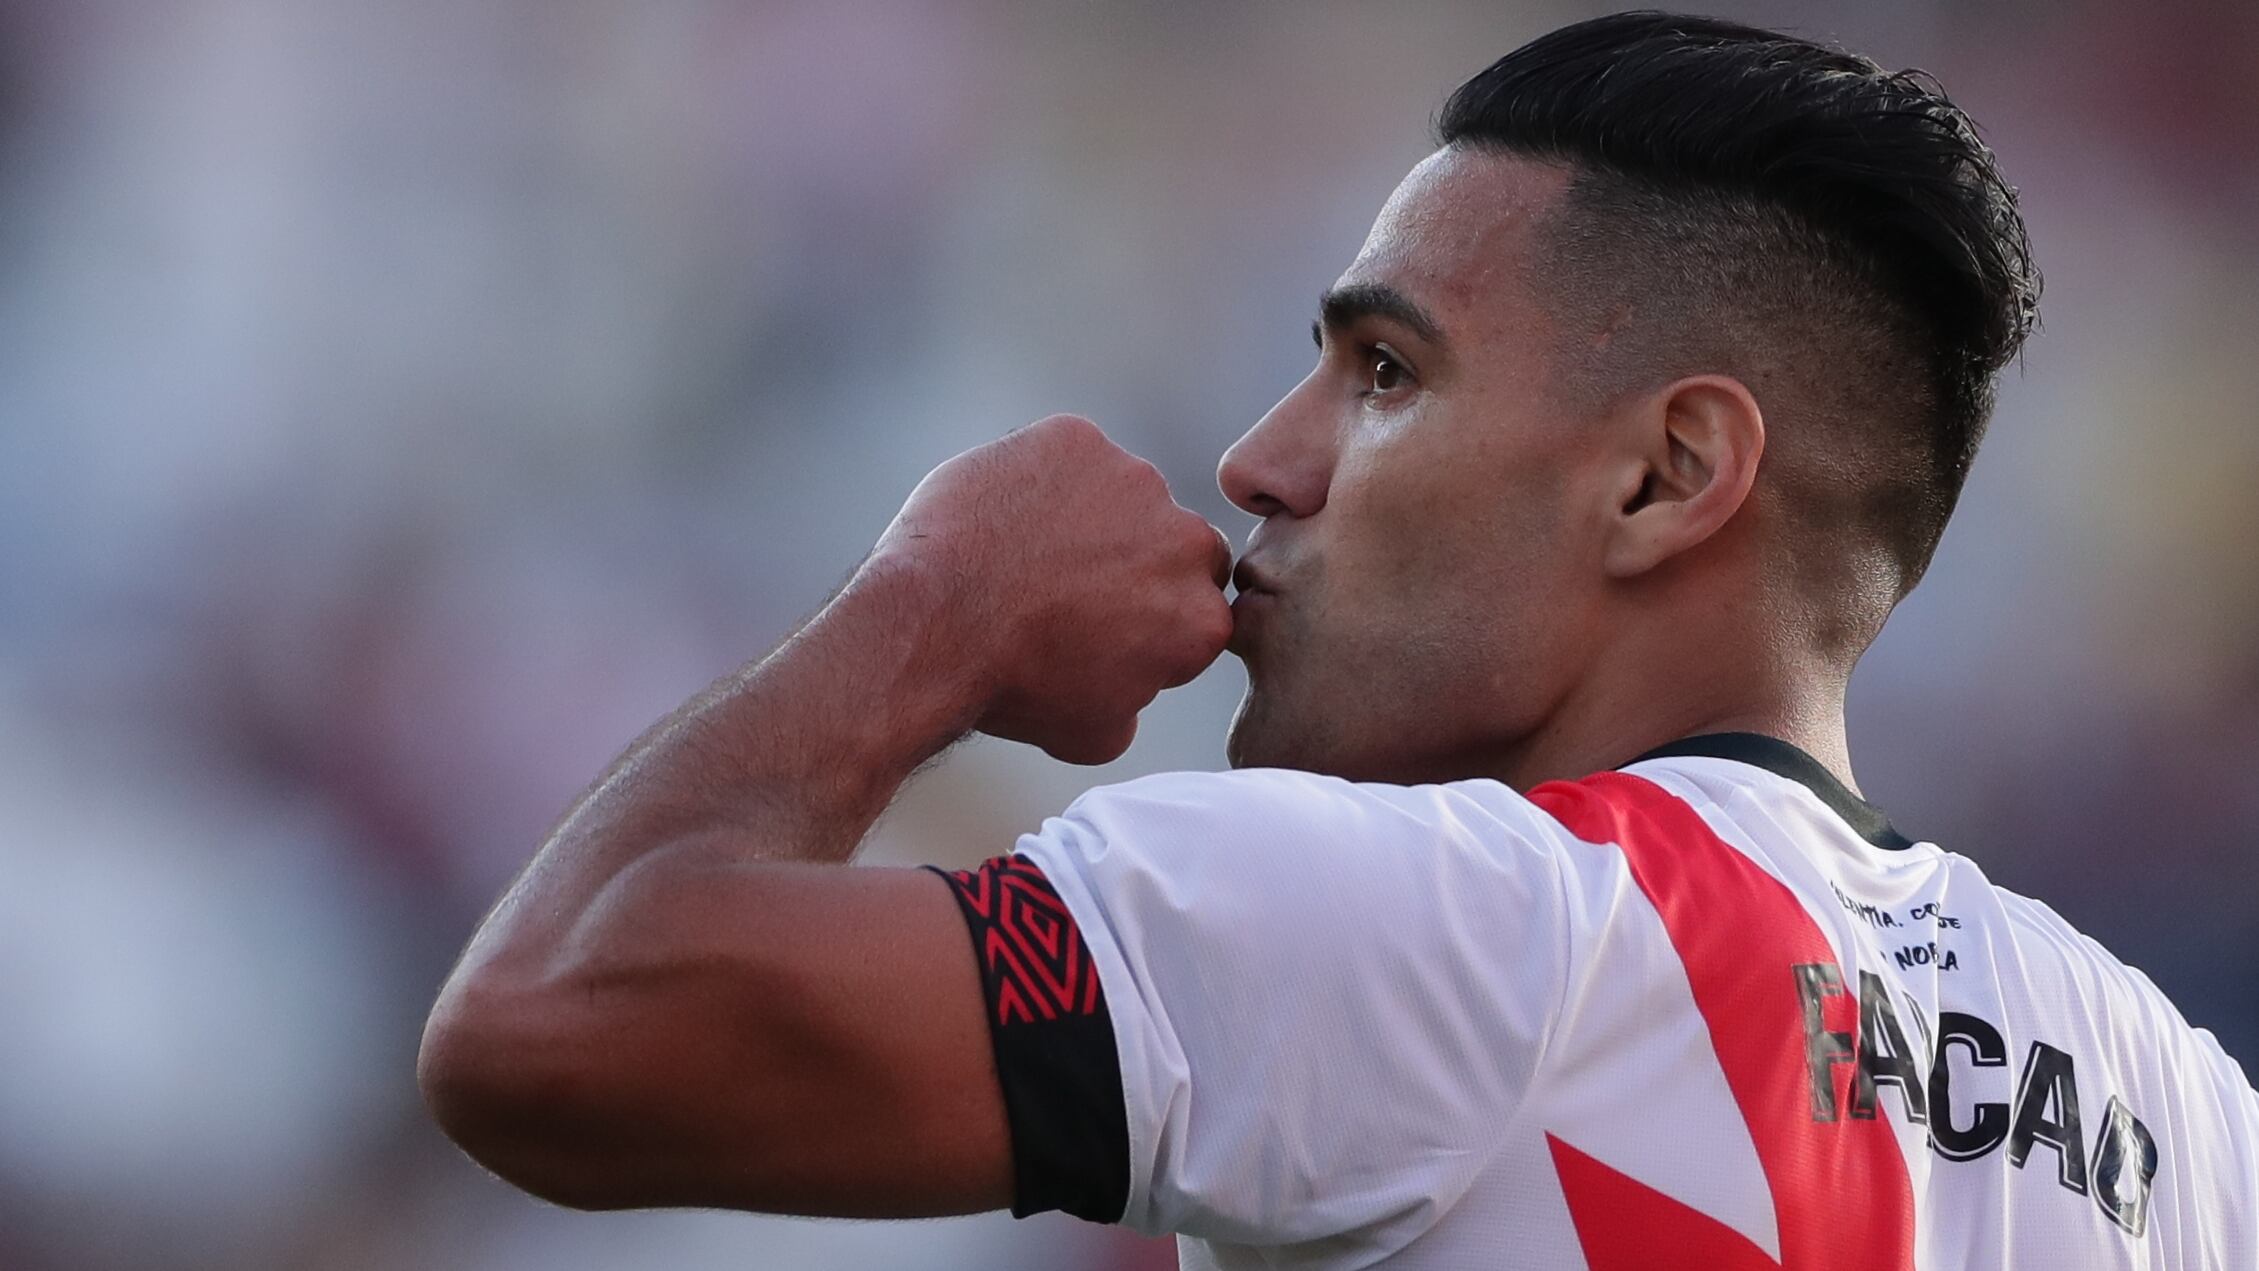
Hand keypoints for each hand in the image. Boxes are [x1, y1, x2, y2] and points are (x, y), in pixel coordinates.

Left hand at [871, 415, 1233, 764]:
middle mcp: (1185, 542)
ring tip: (1021, 550)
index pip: (1194, 606)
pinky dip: (1038, 477)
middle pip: (1170, 542)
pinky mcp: (1077, 438)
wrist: (935, 626)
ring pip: (1120, 492)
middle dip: (1131, 558)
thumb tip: (1132, 685)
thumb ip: (1137, 698)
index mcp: (1200, 619)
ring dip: (1086, 514)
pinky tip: (999, 515)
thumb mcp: (1093, 734)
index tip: (1102, 624)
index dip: (1147, 616)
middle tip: (1066, 583)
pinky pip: (1066, 453)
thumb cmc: (1010, 686)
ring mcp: (1133, 480)